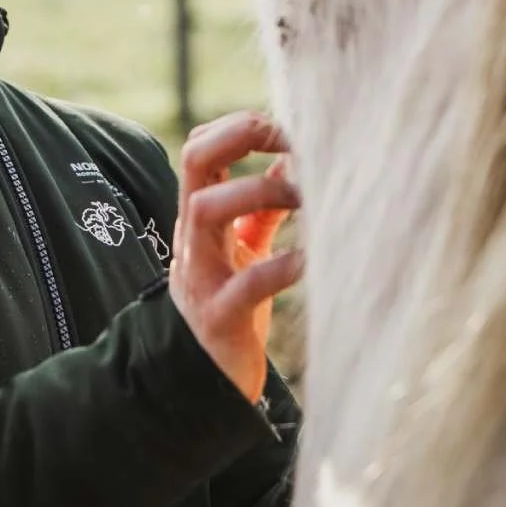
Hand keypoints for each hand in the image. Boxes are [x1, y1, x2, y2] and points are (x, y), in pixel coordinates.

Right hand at [169, 111, 302, 405]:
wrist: (203, 381)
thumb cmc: (231, 304)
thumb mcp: (242, 247)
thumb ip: (261, 207)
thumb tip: (290, 160)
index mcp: (198, 215)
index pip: (201, 145)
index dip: (240, 125)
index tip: (288, 126)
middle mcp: (193, 236)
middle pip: (195, 159)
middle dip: (240, 135)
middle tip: (291, 140)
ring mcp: (202, 273)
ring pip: (206, 208)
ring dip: (259, 190)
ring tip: (306, 197)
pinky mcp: (220, 316)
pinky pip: (245, 283)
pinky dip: (281, 267)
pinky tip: (311, 260)